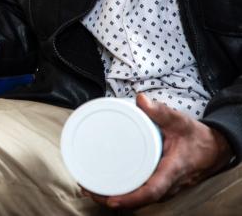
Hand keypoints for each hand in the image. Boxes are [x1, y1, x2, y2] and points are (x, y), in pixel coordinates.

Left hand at [84, 93, 233, 209]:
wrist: (213, 150)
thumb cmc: (196, 138)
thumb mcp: (180, 122)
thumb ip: (161, 111)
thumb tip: (141, 100)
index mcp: (172, 170)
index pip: (151, 191)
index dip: (130, 197)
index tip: (110, 199)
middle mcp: (168, 184)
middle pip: (139, 200)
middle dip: (111, 198)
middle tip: (86, 188)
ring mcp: (164, 187)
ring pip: (138, 198)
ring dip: (114, 196)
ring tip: (90, 187)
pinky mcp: (160, 184)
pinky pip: (140, 193)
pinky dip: (123, 192)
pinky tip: (105, 187)